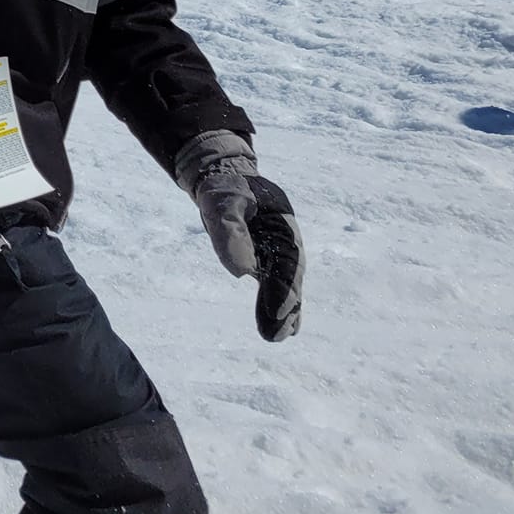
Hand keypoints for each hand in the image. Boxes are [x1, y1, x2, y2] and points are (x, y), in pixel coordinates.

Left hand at [175, 131, 302, 341]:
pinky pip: (274, 285)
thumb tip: (242, 272)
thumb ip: (231, 232)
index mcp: (282, 227)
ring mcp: (278, 252)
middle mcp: (286, 243)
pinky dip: (277, 304)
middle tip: (276, 335)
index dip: (284, 289)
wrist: (223, 177)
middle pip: (290, 279)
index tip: (278, 312)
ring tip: (278, 336)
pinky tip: (279, 327)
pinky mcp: (266, 259)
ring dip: (282, 311)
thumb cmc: (224, 188)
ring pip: (284, 286)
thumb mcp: (223, 203)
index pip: (287, 264)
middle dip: (285, 307)